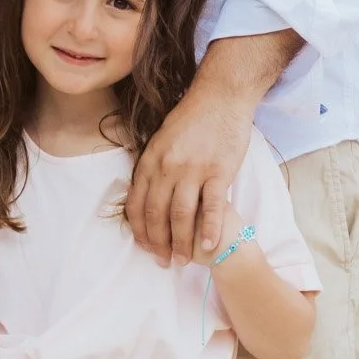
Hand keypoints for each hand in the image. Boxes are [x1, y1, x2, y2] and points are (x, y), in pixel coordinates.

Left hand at [125, 73, 252, 264]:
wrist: (220, 96)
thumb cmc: (192, 118)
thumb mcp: (161, 139)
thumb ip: (153, 166)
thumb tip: (145, 193)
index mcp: (150, 159)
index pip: (138, 202)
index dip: (139, 229)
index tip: (144, 247)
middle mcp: (167, 167)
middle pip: (158, 214)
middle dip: (159, 243)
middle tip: (164, 261)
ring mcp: (193, 170)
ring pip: (182, 215)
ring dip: (182, 243)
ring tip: (185, 261)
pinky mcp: (219, 171)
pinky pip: (212, 207)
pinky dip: (209, 230)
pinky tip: (208, 246)